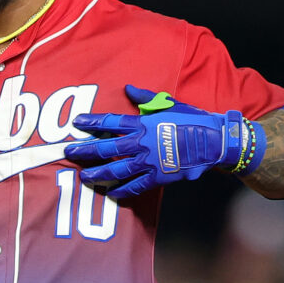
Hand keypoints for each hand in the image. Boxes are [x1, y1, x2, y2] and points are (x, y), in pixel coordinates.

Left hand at [63, 86, 244, 198]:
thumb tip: (128, 89)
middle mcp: (142, 143)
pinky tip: (112, 193)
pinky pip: (136, 185)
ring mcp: (149, 162)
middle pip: (107, 148)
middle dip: (86, 150)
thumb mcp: (169, 104)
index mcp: (144, 123)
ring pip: (117, 169)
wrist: (214, 141)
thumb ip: (145, 98)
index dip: (93, 122)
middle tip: (69, 152)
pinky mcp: (159, 177)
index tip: (77, 122)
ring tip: (84, 177)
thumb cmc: (192, 119)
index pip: (112, 122)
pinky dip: (123, 191)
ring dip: (98, 174)